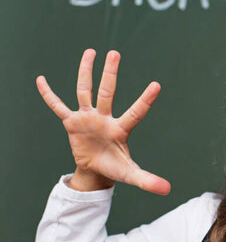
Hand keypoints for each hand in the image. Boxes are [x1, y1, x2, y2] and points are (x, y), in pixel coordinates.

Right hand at [36, 49, 170, 194]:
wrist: (96, 169)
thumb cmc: (115, 167)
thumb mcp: (131, 175)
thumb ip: (148, 180)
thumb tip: (168, 190)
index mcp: (121, 129)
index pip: (136, 112)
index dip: (145, 100)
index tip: (157, 85)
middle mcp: (105, 118)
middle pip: (107, 92)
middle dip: (110, 73)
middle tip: (114, 53)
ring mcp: (88, 118)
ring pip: (85, 91)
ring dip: (86, 72)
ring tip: (91, 51)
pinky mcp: (72, 123)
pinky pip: (58, 106)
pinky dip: (49, 95)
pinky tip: (41, 79)